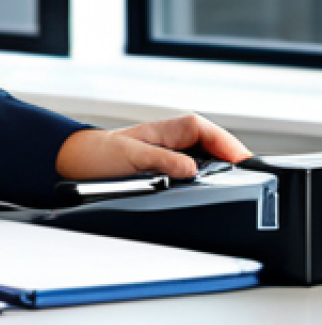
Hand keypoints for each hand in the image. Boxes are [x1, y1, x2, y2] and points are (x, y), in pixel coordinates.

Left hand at [55, 114, 252, 181]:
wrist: (75, 163)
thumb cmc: (98, 154)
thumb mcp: (130, 156)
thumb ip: (161, 160)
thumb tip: (190, 169)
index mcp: (169, 129)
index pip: (210, 132)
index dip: (230, 147)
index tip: (245, 163)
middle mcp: (174, 140)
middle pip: (216, 148)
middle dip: (232, 162)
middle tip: (249, 182)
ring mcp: (173, 155)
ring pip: (209, 162)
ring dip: (221, 173)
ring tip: (235, 189)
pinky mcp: (169, 170)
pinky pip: (196, 175)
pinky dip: (206, 183)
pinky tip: (210, 194)